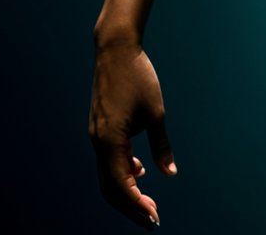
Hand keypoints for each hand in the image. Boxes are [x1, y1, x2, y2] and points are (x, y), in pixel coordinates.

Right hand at [90, 39, 177, 226]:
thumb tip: (170, 173)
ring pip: (106, 174)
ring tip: (147, 202)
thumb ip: (161, 145)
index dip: (137, 205)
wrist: (115, 48)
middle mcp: (97, 142)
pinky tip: (138, 170)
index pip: (121, 185)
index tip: (154, 216)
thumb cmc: (138, 76)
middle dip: (130, 207)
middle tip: (151, 220)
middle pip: (109, 187)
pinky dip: (121, 170)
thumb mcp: (155, 111)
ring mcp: (95, 135)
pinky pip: (106, 158)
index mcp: (109, 140)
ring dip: (125, 190)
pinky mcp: (98, 127)